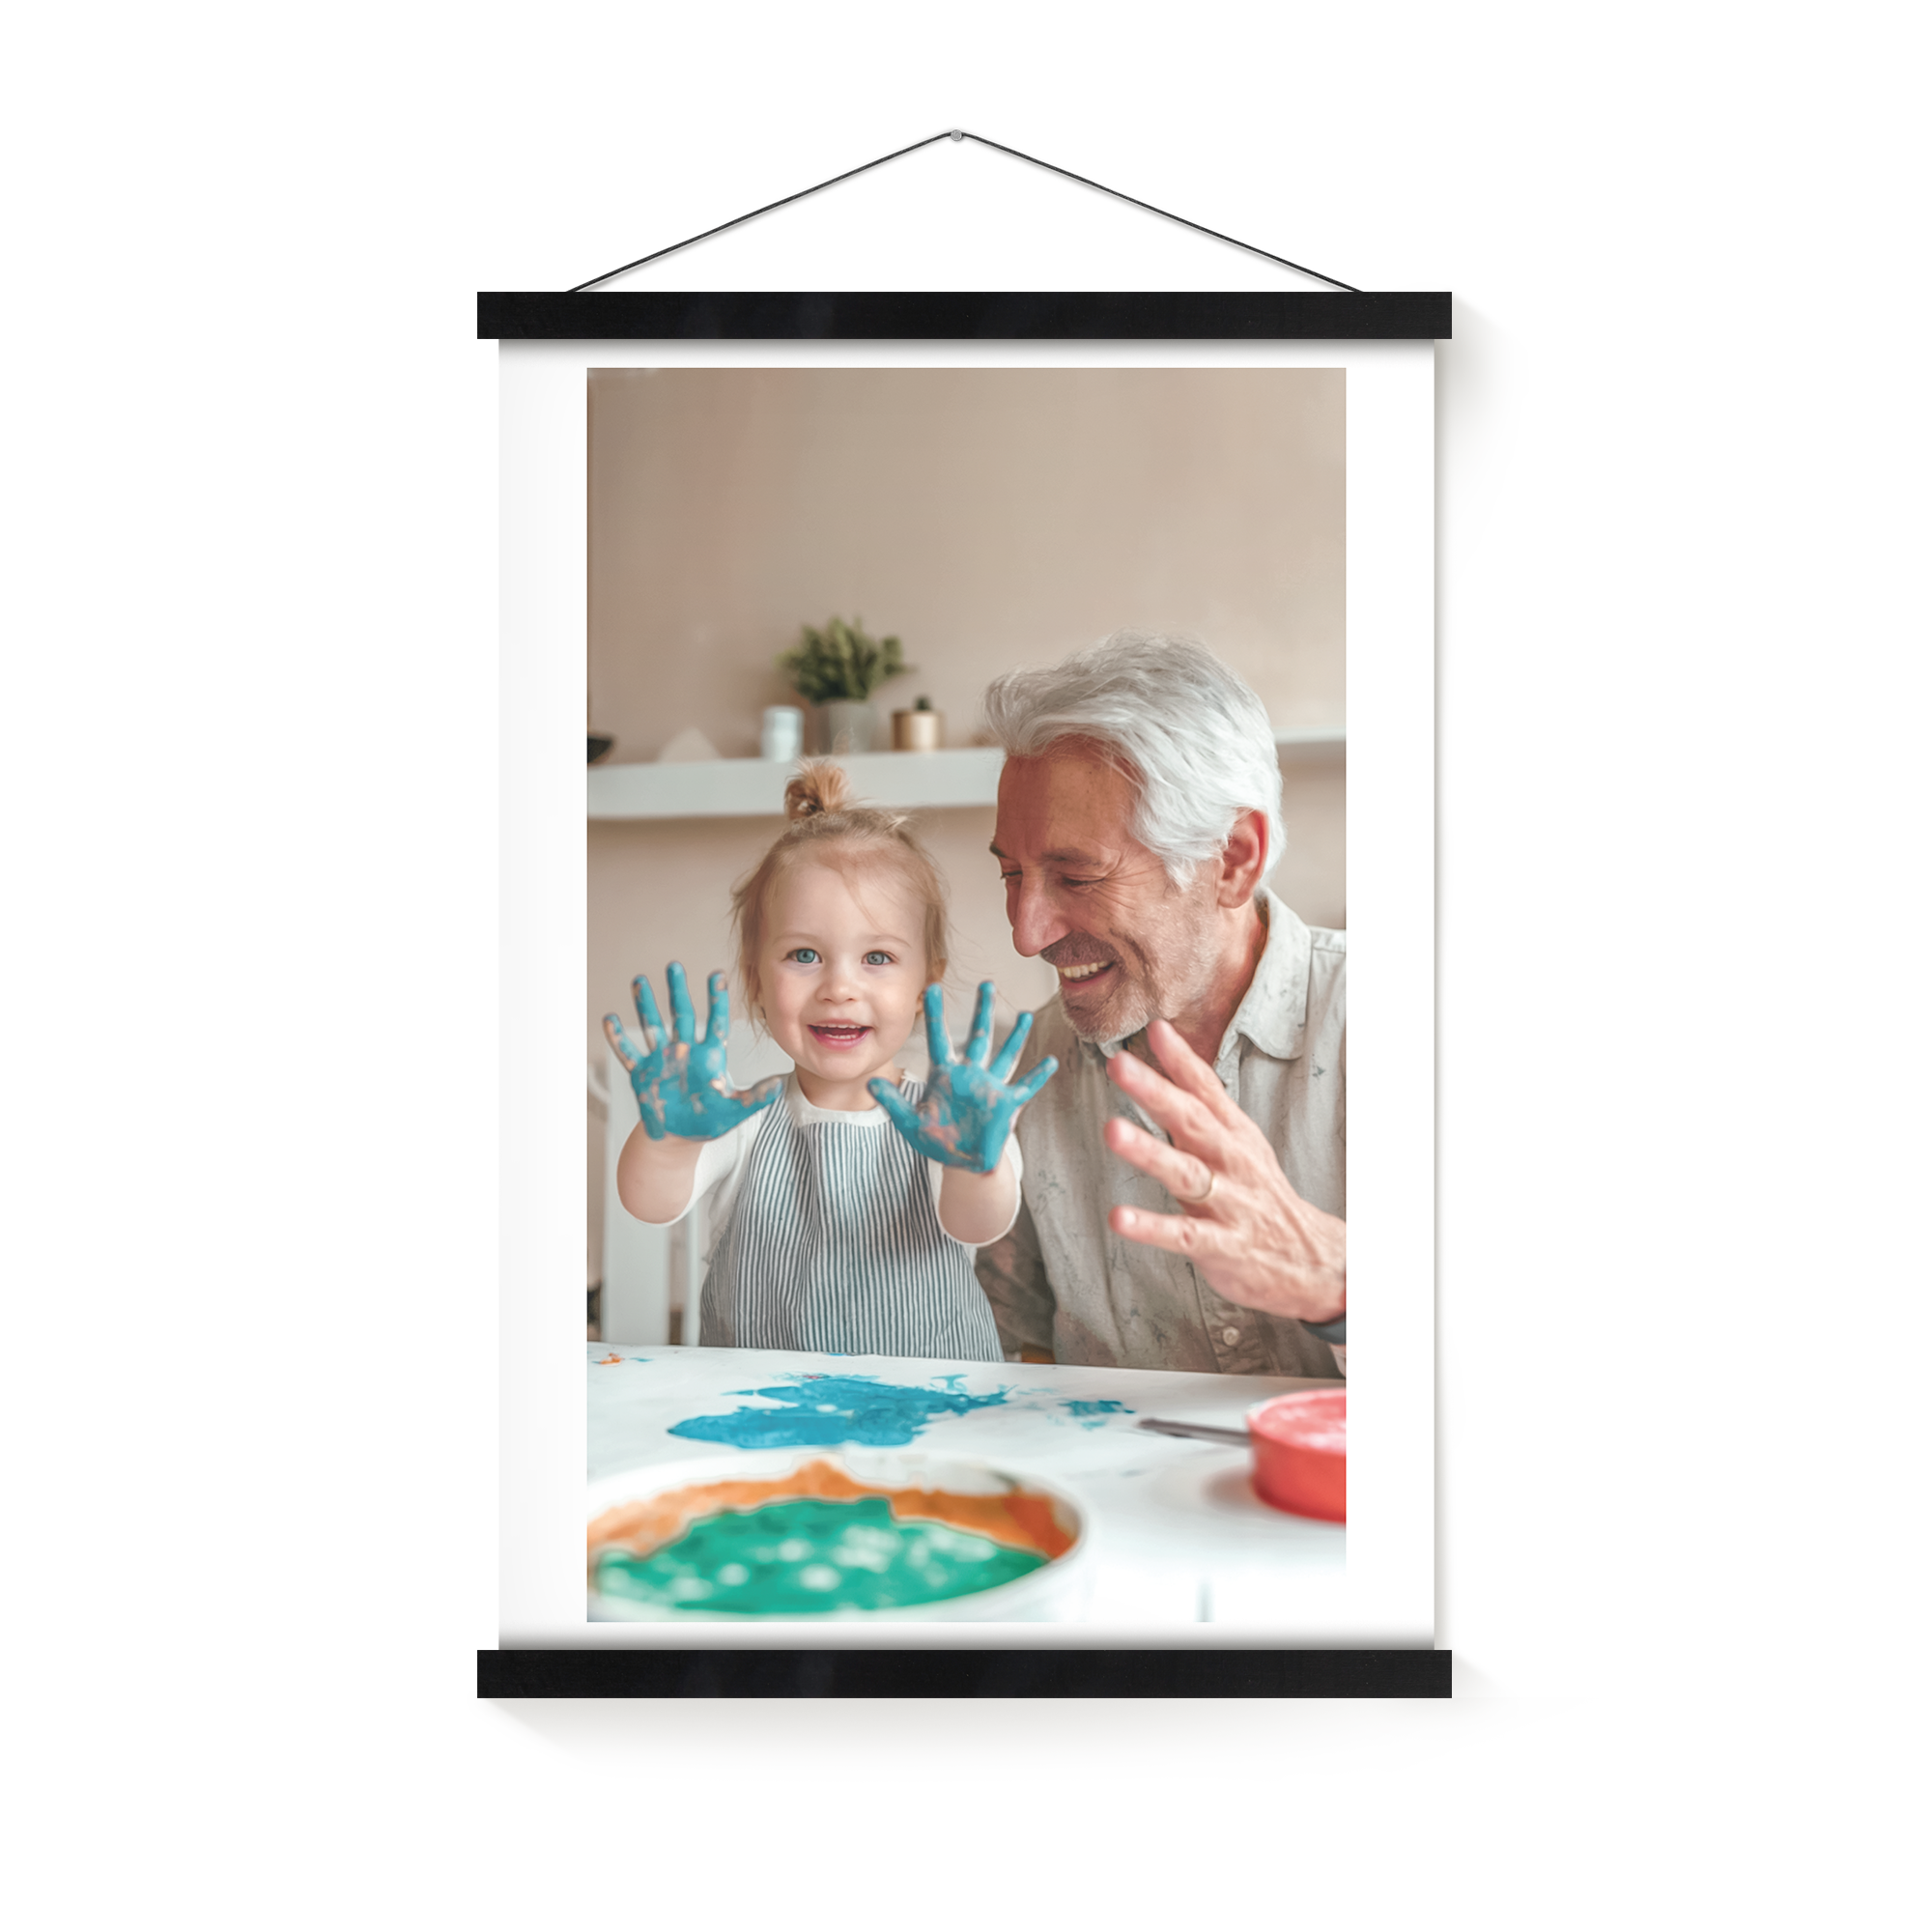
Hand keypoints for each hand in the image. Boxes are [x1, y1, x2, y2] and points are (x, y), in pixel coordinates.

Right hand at [603, 964, 783, 1141]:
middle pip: (681, 1015)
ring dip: (645, 1005)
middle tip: (674, 966)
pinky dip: (618, 1039)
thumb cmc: (708, 1121)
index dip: (716, 998)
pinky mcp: (642, 1074)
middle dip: (677, 990)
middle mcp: (685, 1051)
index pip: (715, 1021)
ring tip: (640, 980)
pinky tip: (609, 1019)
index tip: (717, 974)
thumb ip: (755, 1097)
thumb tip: (779, 1084)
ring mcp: (662, 1060)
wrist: (679, 1136)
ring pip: (652, 1027)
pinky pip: (628, 1054)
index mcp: (709, 1056)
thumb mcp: (735, 1110)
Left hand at [869, 982, 1056, 1172]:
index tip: (933, 987)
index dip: (936, 1014)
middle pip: (978, 1037)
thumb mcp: (910, 1122)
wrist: (961, 1161)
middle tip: (987, 983)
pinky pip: (1025, 1087)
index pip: (938, 1038)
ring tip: (1025, 1014)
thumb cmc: (937, 1139)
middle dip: (983, 1011)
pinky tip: (1050, 1062)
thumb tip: (870, 1084)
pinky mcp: (1006, 1104)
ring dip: (1016, 1036)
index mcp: (945, 1075)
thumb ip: (893, 1102)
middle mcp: (970, 1074)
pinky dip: (1038, 1076)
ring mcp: (990, 1087)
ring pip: (1005, 1055)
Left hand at [1102, 1019, 1344, 1324]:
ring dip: (1149, 1152)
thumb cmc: (1260, 1192)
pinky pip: (1182, 1234)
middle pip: (1192, 1121)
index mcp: (1234, 1134)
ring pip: (1186, 1173)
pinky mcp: (1220, 1244)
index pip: (1207, 1090)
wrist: (1310, 1258)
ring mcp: (1228, 1203)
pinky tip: (1119, 1217)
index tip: (1155, 1030)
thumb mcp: (1239, 1139)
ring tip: (1113, 1130)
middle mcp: (1231, 1161)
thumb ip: (1202, 1095)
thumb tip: (1164, 1041)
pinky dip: (1151, 1227)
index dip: (1182, 1059)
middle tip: (1120, 1065)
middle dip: (1155, 1092)